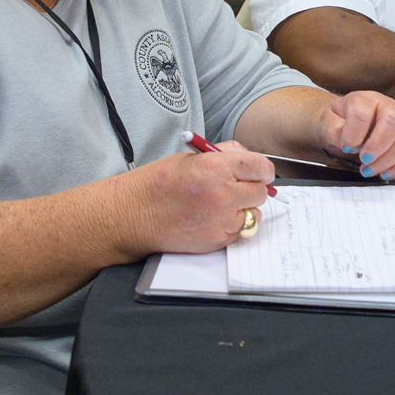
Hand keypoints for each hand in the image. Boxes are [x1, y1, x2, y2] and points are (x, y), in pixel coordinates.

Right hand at [122, 144, 275, 253]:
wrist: (132, 215)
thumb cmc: (156, 184)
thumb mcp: (191, 157)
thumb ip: (224, 154)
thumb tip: (248, 157)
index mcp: (215, 167)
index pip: (261, 167)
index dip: (262, 170)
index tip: (259, 172)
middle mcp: (222, 194)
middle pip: (261, 192)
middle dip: (252, 189)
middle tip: (236, 188)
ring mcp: (221, 220)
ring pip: (254, 213)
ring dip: (243, 209)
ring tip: (218, 205)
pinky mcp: (218, 240)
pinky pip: (240, 231)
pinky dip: (232, 225)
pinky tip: (211, 219)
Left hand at [317, 91, 394, 179]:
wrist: (346, 124)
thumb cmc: (340, 122)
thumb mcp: (329, 122)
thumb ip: (334, 131)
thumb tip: (348, 143)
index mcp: (365, 99)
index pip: (362, 113)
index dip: (353, 134)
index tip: (347, 147)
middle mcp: (388, 106)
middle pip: (392, 122)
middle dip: (377, 146)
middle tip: (364, 159)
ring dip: (387, 161)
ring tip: (369, 169)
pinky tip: (385, 173)